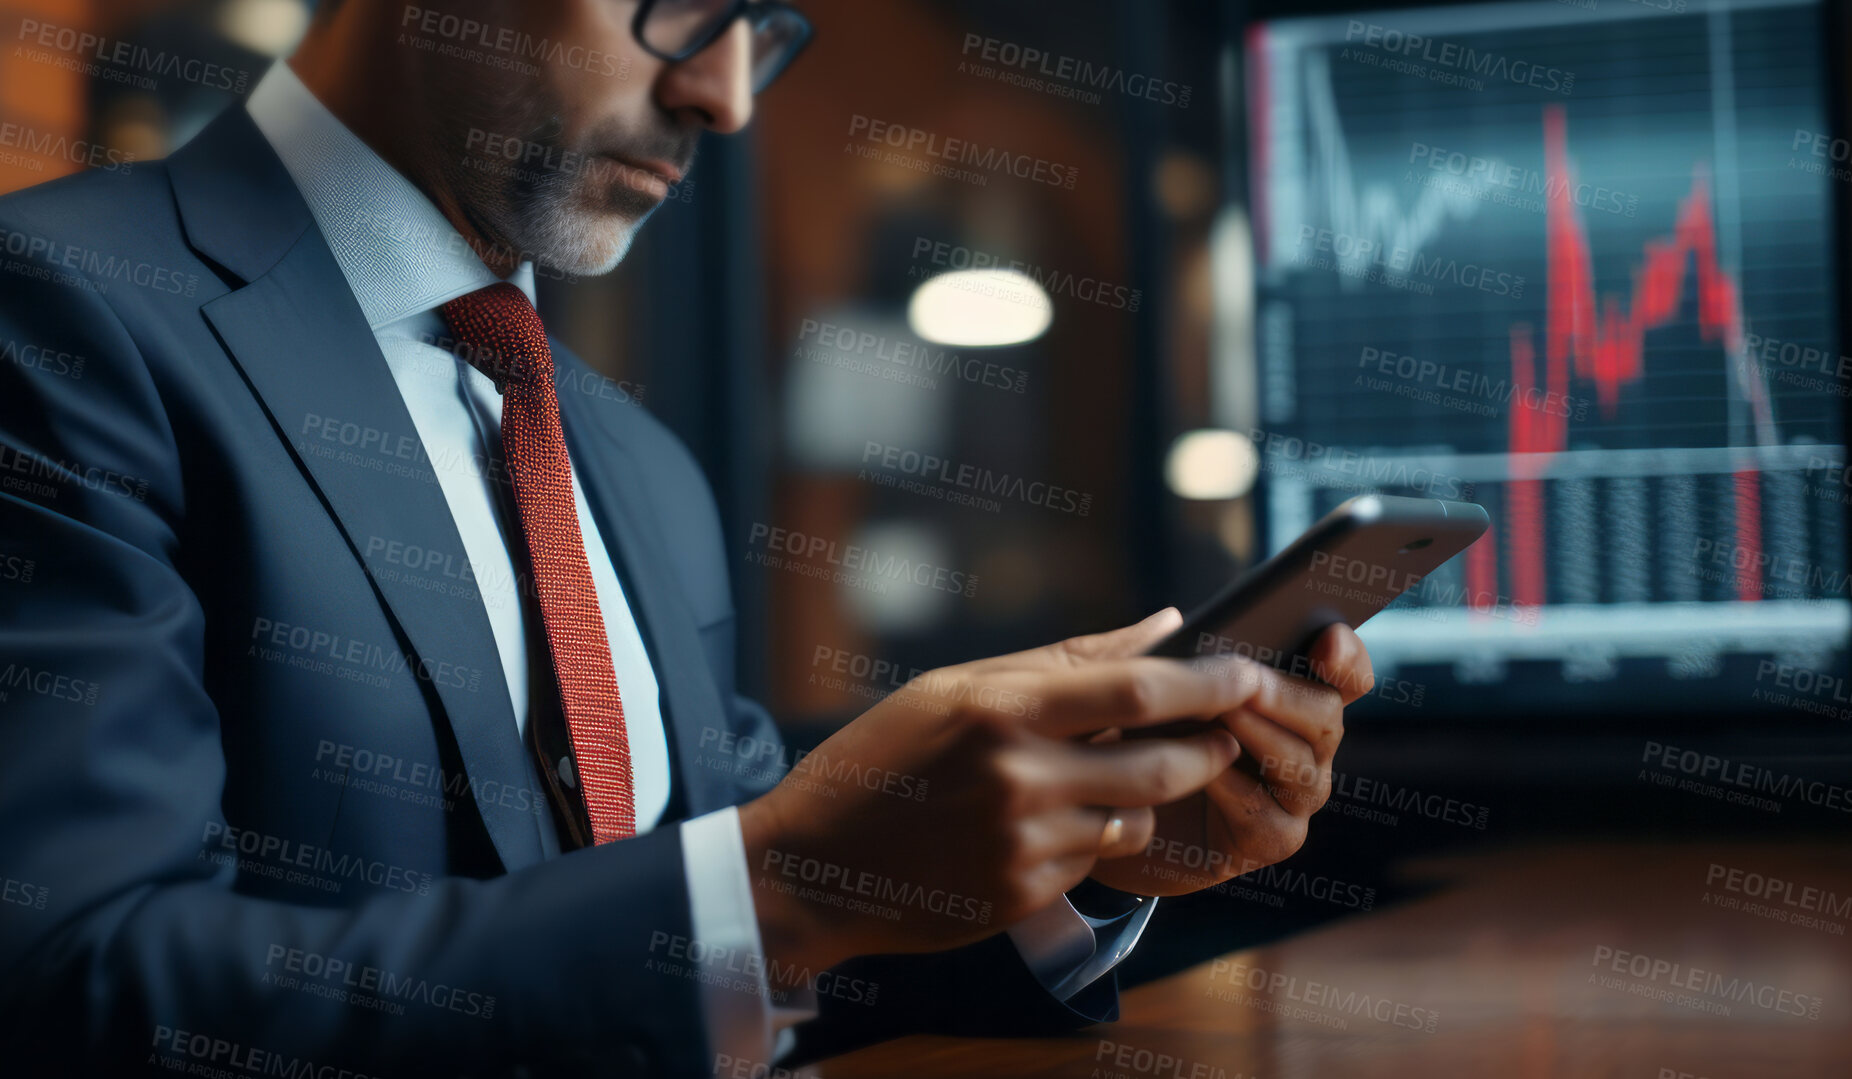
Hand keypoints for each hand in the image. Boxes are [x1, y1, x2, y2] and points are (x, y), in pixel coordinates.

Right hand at [737, 611, 1253, 977]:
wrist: (813, 863)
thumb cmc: (883, 758)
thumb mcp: (956, 689)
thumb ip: (1066, 659)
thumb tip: (1166, 625)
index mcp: (999, 709)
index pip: (1136, 690)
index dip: (1208, 682)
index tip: (1248, 671)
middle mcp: (1016, 777)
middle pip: (1159, 763)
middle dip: (1205, 748)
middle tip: (1220, 733)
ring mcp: (1021, 843)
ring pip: (1135, 816)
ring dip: (1142, 797)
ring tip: (1102, 778)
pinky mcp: (1022, 894)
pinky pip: (1095, 859)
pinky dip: (1091, 837)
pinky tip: (1041, 825)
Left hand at [1086, 612, 1373, 895]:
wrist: (1107, 814)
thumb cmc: (1130, 740)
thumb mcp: (1138, 692)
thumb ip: (1155, 657)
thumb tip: (1172, 619)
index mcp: (1287, 696)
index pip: (1342, 673)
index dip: (1345, 655)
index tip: (1326, 637)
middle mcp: (1303, 746)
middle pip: (1327, 716)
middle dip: (1286, 696)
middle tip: (1247, 682)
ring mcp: (1290, 798)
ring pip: (1305, 768)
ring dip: (1262, 737)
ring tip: (1222, 716)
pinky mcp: (1265, 841)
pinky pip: (1269, 818)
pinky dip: (1238, 790)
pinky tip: (1206, 772)